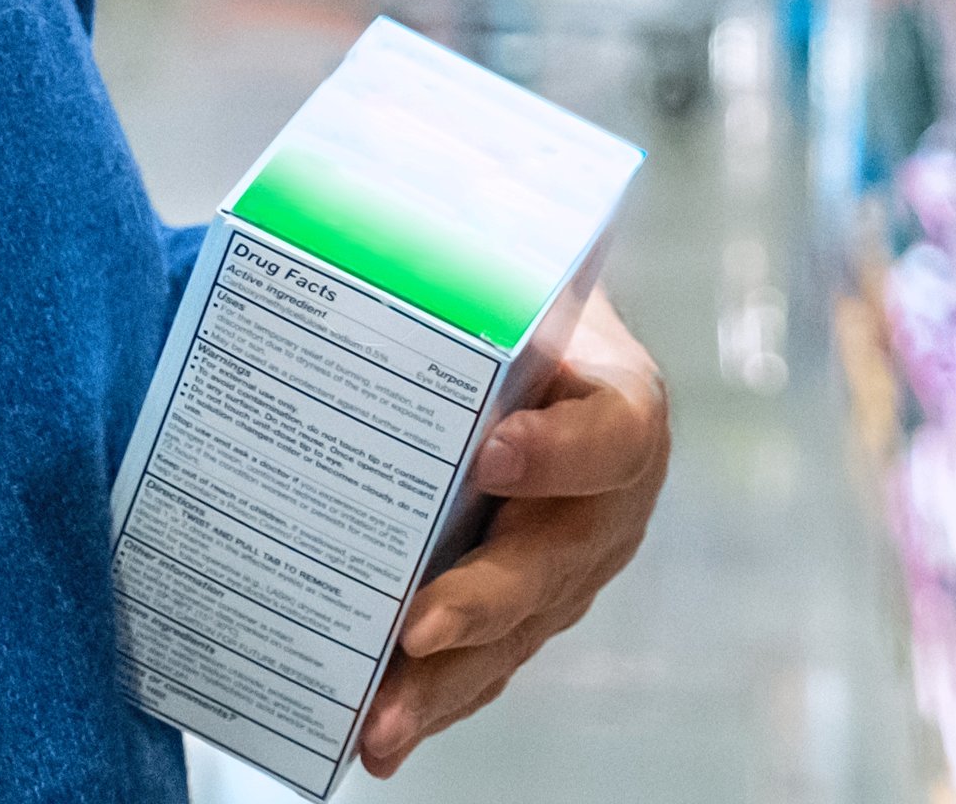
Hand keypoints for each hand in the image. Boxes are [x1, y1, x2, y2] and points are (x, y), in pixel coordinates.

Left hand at [356, 292, 669, 778]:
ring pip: (513, 635)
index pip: (608, 430)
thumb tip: (335, 217)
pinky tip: (376, 738)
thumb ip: (464, 273)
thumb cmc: (520, 311)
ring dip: (443, 685)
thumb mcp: (521, 284)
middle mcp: (607, 502)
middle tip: (418, 625)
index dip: (556, 448)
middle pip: (554, 560)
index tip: (489, 451)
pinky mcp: (529, 614)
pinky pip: (484, 668)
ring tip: (379, 723)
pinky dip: (432, 704)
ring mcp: (570, 569)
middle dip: (483, 600)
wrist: (548, 359)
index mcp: (620, 407)